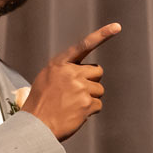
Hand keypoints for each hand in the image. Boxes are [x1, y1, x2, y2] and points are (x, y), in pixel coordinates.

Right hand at [21, 23, 120, 140]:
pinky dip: (90, 111)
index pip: (84, 45)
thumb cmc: (40, 104)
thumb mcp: (46, 79)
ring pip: (99, 89)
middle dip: (92, 81)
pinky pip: (98, 105)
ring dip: (90, 98)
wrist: (35, 126)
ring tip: (72, 105)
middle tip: (77, 93)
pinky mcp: (86, 103)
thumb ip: (64, 71)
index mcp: (59, 64)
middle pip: (97, 71)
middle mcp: (71, 72)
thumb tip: (84, 73)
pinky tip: (75, 114)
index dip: (102, 35)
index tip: (117, 27)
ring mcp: (80, 87)